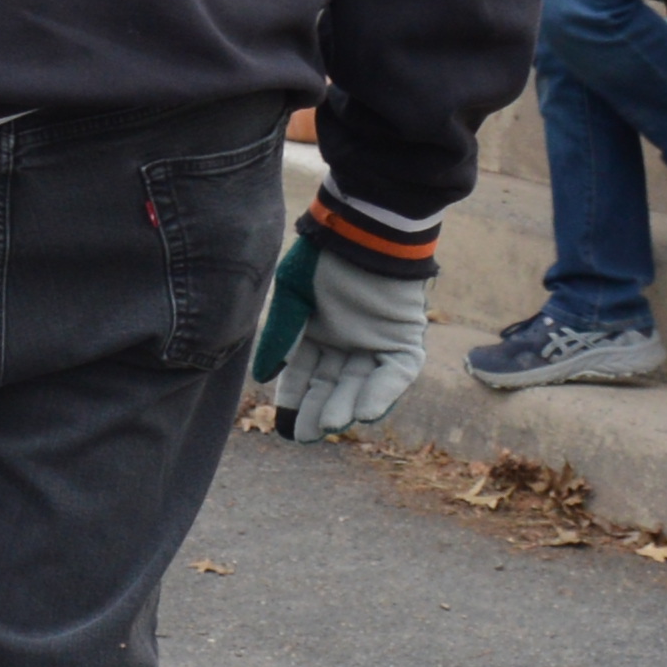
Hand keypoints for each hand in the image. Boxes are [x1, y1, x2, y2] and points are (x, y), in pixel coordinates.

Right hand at [252, 218, 429, 440]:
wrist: (365, 231)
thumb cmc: (323, 259)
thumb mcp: (291, 299)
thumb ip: (280, 338)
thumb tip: (262, 378)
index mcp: (316, 332)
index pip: (304, 375)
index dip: (294, 399)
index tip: (284, 425)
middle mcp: (346, 341)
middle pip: (333, 385)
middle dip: (319, 410)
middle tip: (306, 435)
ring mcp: (376, 341)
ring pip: (362, 384)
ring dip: (348, 405)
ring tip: (331, 426)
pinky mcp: (404, 338)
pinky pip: (397, 373)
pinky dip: (382, 393)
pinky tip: (364, 413)